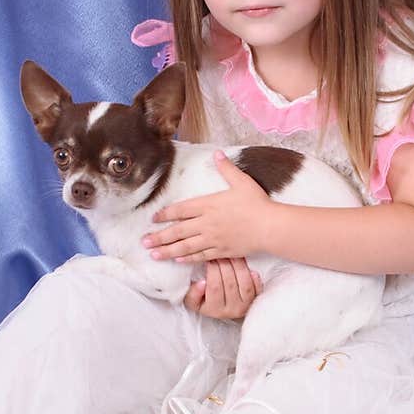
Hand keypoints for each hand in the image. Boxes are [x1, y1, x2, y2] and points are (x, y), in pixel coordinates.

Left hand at [143, 152, 271, 263]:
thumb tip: (217, 153)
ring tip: (153, 254)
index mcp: (208, 205)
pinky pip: (200, 256)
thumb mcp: (242, 181)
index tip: (153, 219)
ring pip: (185, 246)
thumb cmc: (257, 203)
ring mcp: (213, 239)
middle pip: (177, 231)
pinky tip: (178, 259)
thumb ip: (226, 168)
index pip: (180, 210)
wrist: (270, 227)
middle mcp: (206, 223)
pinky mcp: (221, 251)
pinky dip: (188, 258)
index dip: (165, 214)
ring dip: (167, 251)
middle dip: (159, 237)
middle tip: (143, 242)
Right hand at [183, 259, 261, 318]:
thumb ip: (193, 294)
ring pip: (244, 283)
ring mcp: (246, 305)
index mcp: (215, 310)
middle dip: (225, 265)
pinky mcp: (256, 300)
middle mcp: (232, 310)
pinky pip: (257, 286)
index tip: (209, 259)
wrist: (224, 309)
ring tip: (232, 255)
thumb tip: (202, 284)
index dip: (212, 270)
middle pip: (230, 283)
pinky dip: (252, 275)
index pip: (214, 287)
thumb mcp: (193, 301)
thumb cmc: (205, 301)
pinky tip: (245, 265)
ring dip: (238, 266)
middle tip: (220, 253)